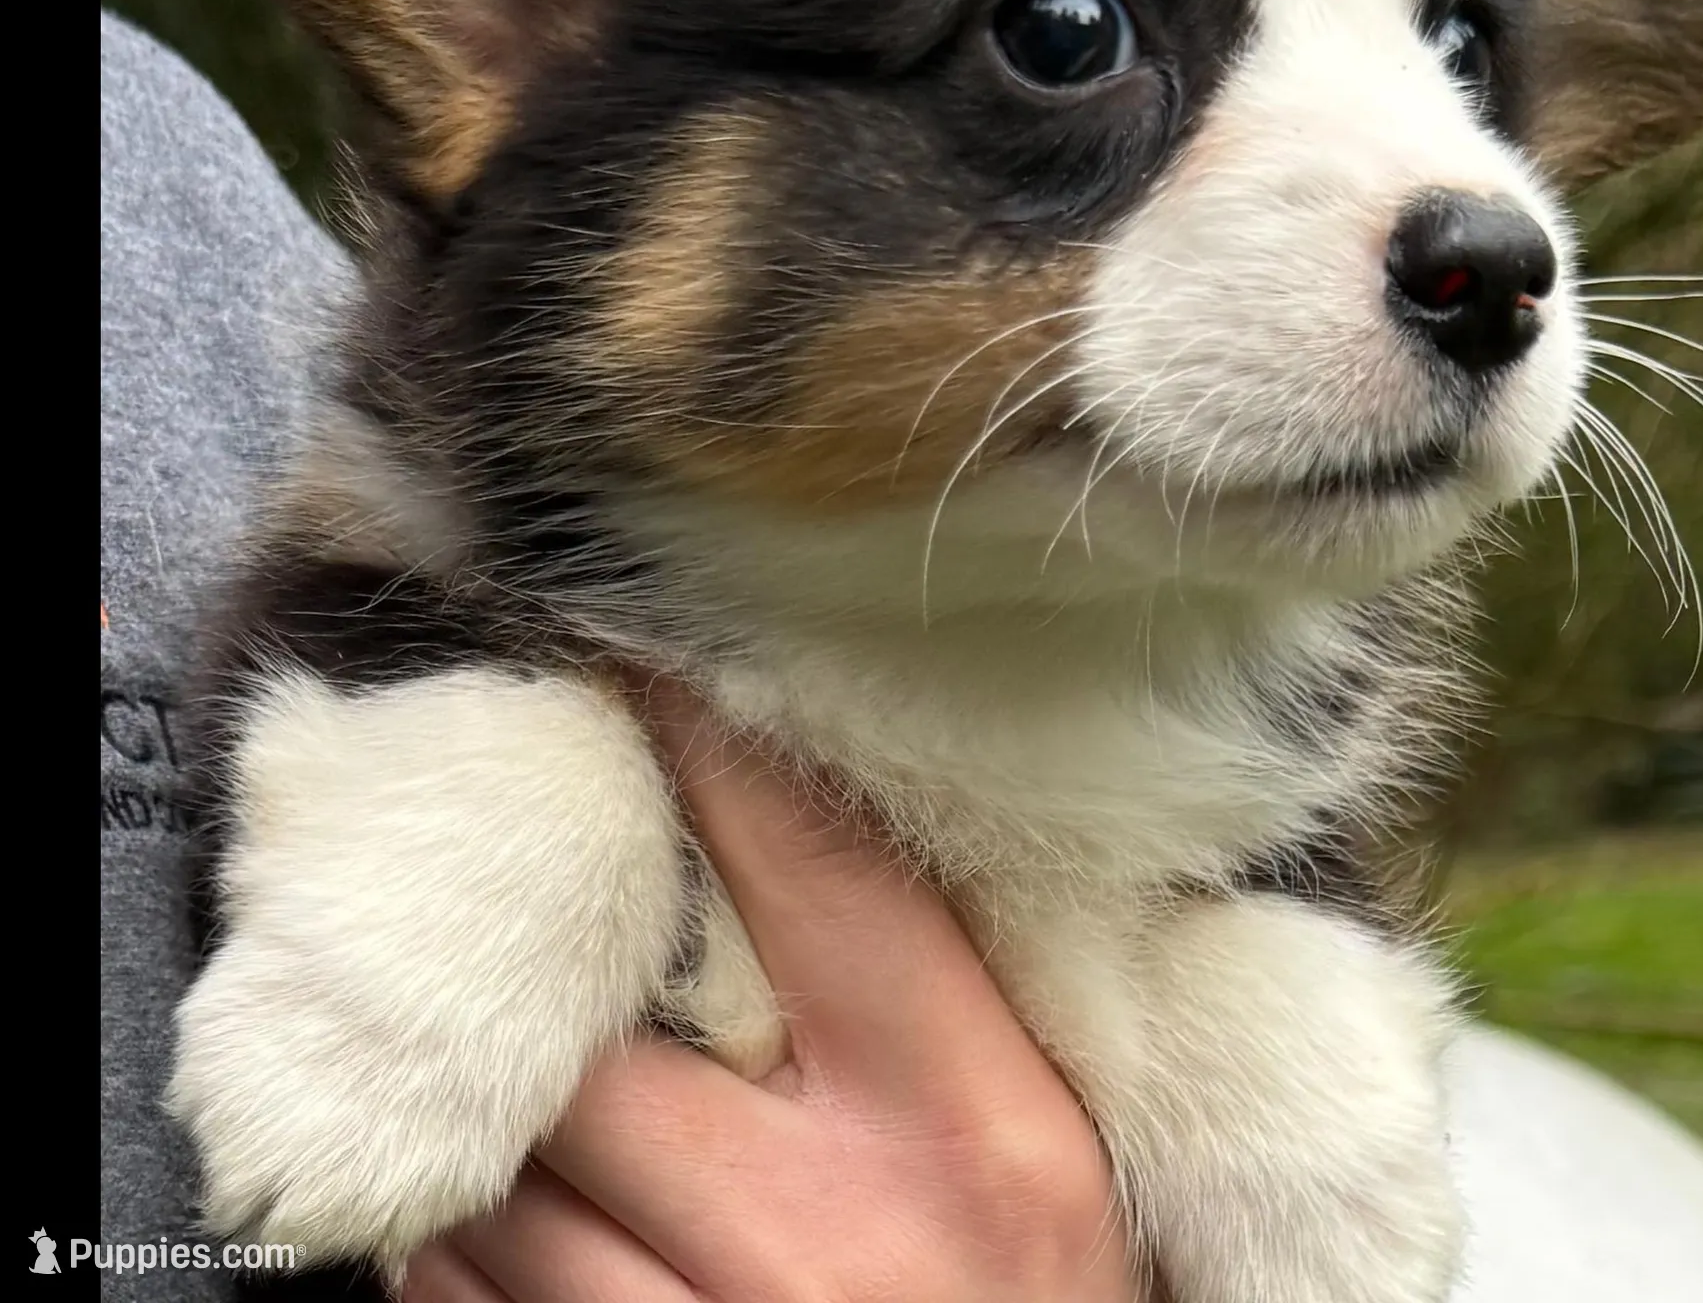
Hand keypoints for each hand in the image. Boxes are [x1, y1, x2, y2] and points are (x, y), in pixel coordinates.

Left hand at [404, 679, 1141, 1301]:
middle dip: (551, 1010)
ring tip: (553, 1124)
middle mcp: (834, 1233)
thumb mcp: (1037, 1148)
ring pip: (501, 1191)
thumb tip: (779, 847)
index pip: (820, 877)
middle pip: (593, 1051)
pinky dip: (463, 1262)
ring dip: (500, 1146)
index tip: (638, 662)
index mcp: (973, 1124)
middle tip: (545, 952)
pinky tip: (541, 1244)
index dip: (715, 750)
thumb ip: (925, 1012)